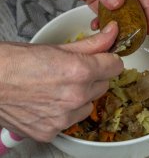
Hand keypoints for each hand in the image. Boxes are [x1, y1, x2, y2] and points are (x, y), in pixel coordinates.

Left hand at [0, 0, 148, 33]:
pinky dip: (102, 20)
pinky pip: (102, 10)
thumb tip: (118, 4)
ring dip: (118, 22)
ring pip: (118, 9)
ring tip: (117, 36)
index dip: (148, 10)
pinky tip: (98, 26)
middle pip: (133, 2)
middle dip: (135, 20)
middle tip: (135, 37)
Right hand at [0, 22, 123, 141]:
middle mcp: (75, 97)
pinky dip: (64, 113)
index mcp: (80, 71)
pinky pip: (71, 121)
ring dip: (81, 97)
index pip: (116, 67)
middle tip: (72, 72)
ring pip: (89, 104)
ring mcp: (63, 117)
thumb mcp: (58, 47)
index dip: (109, 61)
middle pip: (103, 85)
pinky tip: (48, 102)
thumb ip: (92, 44)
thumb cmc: (16, 62)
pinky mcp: (51, 132)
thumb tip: (112, 33)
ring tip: (58, 88)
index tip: (103, 60)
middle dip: (94, 77)